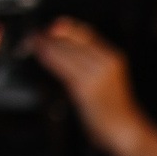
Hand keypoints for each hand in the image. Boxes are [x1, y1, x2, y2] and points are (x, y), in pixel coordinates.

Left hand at [29, 19, 145, 155]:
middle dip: (50, 35)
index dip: (65, 27)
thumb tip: (63, 45)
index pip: (85, 33)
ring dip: (45, 45)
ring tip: (32, 42)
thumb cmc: (113, 107)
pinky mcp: (84, 87)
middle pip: (72, 40)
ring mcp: (96, 74)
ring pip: (64, 51)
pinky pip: (62, 67)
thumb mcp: (107, 77)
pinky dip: (48, 58)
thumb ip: (90, 61)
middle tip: (34, 34)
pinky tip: (40, 55)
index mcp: (113, 57)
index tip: (50, 27)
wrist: (124, 128)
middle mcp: (106, 62)